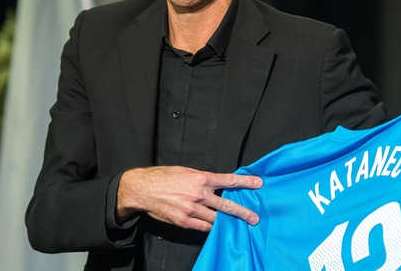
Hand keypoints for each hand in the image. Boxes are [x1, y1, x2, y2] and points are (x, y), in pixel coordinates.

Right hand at [116, 166, 262, 230]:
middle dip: (242, 211)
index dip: (245, 183)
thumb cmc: (163, 177)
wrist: (142, 189)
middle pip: (226, 205)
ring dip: (228, 222)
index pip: (228, 180)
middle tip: (254, 217)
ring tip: (240, 226)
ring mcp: (191, 209)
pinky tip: (218, 228)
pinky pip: (202, 227)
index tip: (258, 184)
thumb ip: (202, 179)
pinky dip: (211, 227)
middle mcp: (199, 194)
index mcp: (201, 178)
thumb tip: (216, 185)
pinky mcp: (183, 221)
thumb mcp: (186, 171)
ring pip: (216, 218)